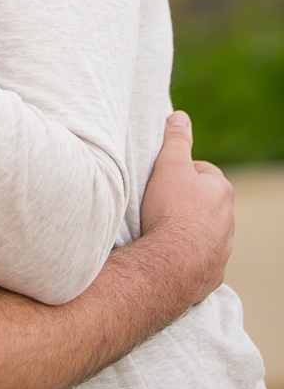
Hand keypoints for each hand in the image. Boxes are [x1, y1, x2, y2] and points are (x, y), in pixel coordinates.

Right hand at [139, 110, 233, 303]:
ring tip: (163, 227)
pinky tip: (170, 250)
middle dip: (187, 201)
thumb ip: (176, 140)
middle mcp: (228, 219)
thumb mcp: (170, 165)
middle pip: (206, 202)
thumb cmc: (171, 210)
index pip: (204, 172)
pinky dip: (189, 253)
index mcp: (221, 190)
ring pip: (206, 230)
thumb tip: (181, 117)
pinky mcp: (214, 271)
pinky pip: (202, 257)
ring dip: (189, 227)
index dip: (182, 173)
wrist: (172, 262)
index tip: (164, 180)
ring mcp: (223, 247)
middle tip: (161, 202)